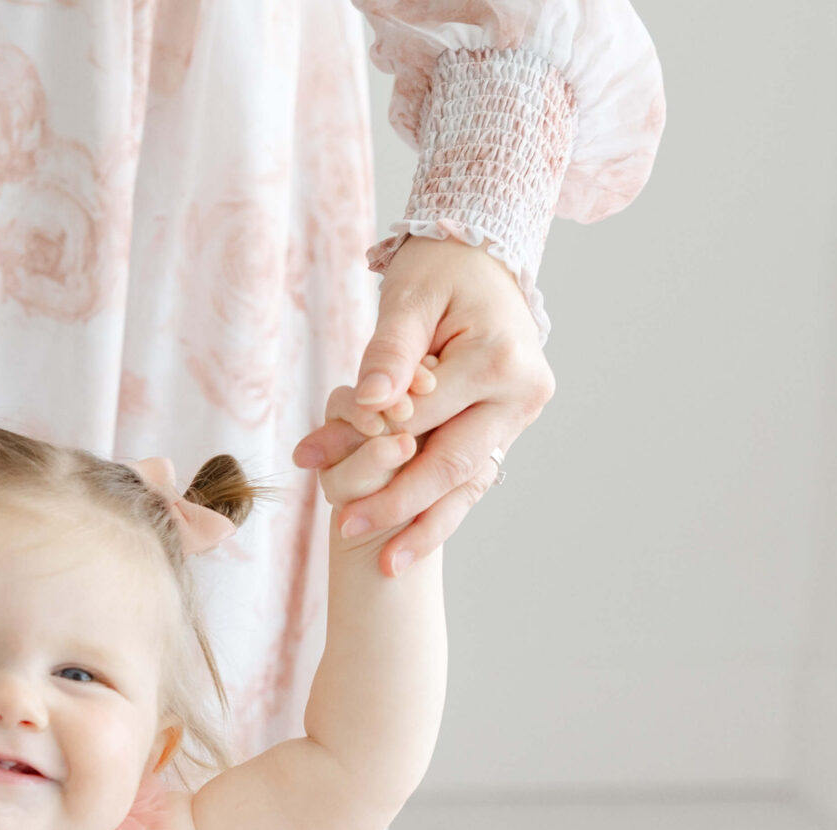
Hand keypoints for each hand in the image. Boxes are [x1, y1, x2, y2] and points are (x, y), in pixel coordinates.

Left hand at [293, 235, 555, 575]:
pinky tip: (410, 548)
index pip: (420, 416)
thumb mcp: (409, 300)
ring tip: (384, 563)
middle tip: (347, 530)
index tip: (314, 462)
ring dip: (424, 523)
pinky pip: (473, 477)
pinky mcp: (509, 428)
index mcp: (499, 359)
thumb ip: (389, 352)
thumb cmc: (442, 270)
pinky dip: (442, 512)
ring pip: (467, 481)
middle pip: (451, 462)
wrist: (486, 258)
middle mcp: (521, 393)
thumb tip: (367, 401)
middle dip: (398, 502)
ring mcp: (521, 415)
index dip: (365, 441)